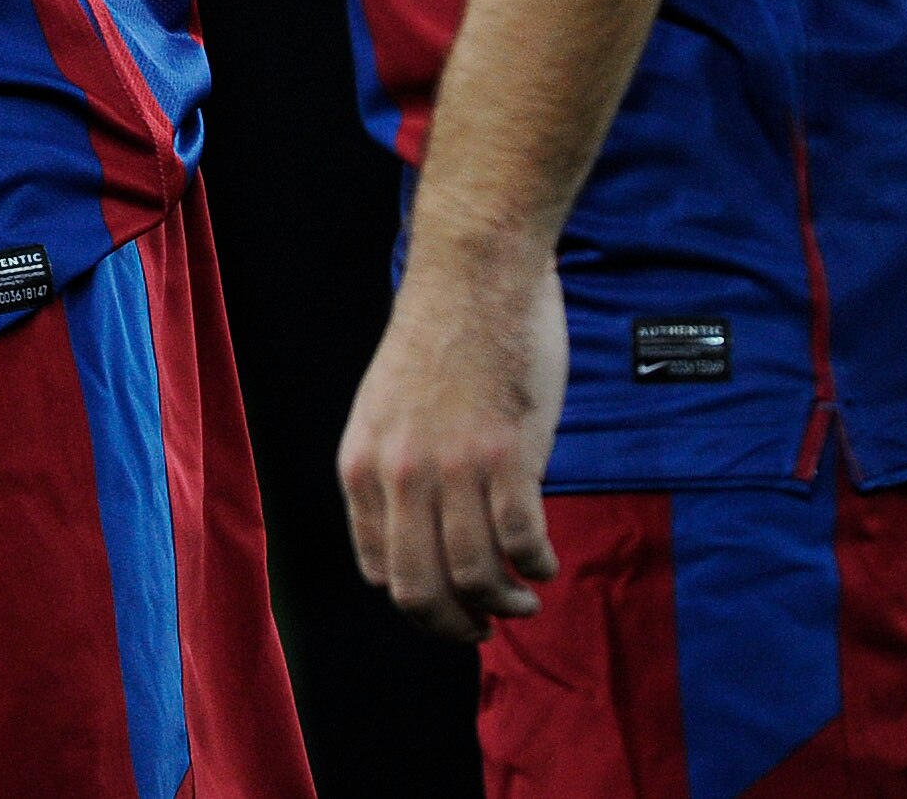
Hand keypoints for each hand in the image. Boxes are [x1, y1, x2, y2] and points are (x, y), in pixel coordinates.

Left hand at [338, 245, 566, 639]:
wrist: (474, 276)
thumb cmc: (440, 339)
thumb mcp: (386, 410)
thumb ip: (396, 469)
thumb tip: (422, 534)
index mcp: (362, 464)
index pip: (377, 570)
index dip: (417, 604)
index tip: (448, 608)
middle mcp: (399, 475)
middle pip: (420, 591)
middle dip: (455, 627)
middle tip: (485, 629)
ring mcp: (453, 468)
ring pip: (475, 578)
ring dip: (505, 605)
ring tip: (523, 599)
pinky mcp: (507, 456)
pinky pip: (521, 543)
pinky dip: (536, 565)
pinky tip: (544, 561)